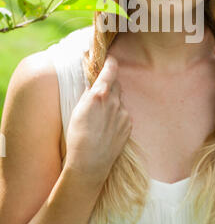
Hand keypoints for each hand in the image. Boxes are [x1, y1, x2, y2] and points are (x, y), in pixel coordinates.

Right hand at [64, 55, 132, 188]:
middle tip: (100, 94)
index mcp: (100, 94)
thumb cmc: (78, 137)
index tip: (110, 59)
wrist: (90, 164)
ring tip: (100, 118)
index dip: (111, 62)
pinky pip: (123, 114)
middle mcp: (115, 102)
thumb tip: (95, 82)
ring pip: (120, 101)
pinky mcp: (129, 125)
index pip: (111, 70)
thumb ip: (89, 93)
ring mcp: (124, 114)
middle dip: (110, 85)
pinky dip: (117, 116)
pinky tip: (107, 127)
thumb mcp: (78, 110)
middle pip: (117, 84)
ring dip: (113, 103)